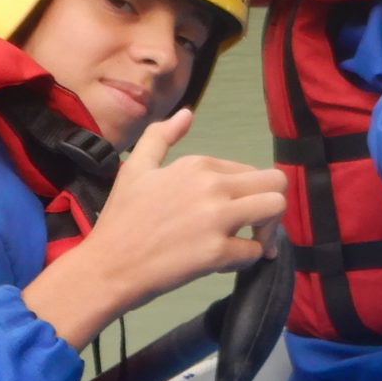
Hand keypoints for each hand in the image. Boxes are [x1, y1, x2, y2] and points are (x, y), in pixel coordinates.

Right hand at [22, 110, 285, 348]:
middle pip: (275, 182)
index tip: (233, 210)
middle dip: (271, 204)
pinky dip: (249, 259)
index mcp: (197, 165)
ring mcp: (216, 219)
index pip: (249, 169)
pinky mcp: (217, 252)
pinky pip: (256, 251)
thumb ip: (160, 137)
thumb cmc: (120, 220)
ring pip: (276, 209)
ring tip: (254, 242)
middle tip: (255, 226)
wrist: (106, 267)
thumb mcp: (135, 169)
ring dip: (271, 227)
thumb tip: (187, 113)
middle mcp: (212, 185)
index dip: (247, 191)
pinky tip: (230, 263)